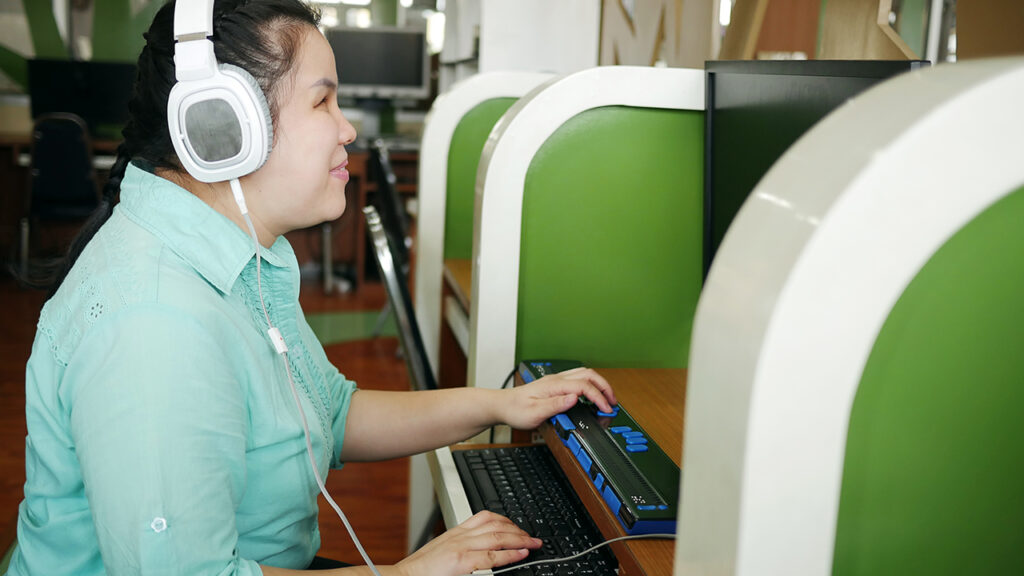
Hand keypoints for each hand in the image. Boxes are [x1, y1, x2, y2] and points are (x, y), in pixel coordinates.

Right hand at [395, 511, 541, 575]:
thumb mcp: (444, 551)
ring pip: (498, 536)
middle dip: (518, 529)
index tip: (519, 527)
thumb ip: (463, 548)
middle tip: (532, 537)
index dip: (507, 520)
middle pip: (496, 524)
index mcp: (455, 532)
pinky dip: (510, 554)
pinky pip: (491, 556)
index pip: (486, 517)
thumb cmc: (421, 570)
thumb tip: (482, 553)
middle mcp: (460, 536)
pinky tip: (521, 554)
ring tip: (533, 543)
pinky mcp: (461, 561)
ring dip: (520, 539)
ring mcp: (460, 547)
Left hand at [499, 367, 615, 429]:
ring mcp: (556, 380)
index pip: (584, 386)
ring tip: (606, 398)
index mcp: (554, 385)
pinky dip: (590, 385)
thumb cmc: (516, 410)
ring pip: (584, 374)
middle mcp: (557, 379)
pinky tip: (591, 396)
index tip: (606, 409)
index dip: (598, 397)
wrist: (502, 405)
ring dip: (598, 384)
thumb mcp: (535, 413)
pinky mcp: (555, 384)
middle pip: (589, 375)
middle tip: (613, 402)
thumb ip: (556, 405)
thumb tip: (575, 398)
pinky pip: (578, 379)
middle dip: (605, 387)